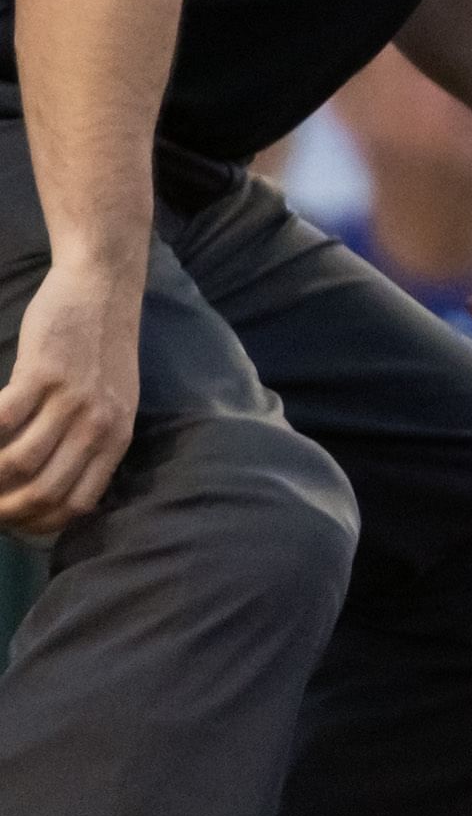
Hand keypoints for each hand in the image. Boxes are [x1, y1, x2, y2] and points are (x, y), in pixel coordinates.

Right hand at [0, 258, 142, 538]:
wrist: (103, 291)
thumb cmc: (100, 351)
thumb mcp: (114, 404)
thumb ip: (92, 443)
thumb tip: (58, 490)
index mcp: (116, 439)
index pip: (77, 504)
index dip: (37, 523)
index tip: (10, 524)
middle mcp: (98, 425)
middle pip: (44, 491)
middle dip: (3, 510)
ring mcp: (71, 400)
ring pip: (18, 462)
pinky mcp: (43, 373)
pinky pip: (1, 421)